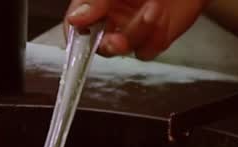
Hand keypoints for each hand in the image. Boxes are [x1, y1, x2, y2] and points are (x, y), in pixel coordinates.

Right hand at [66, 0, 207, 59]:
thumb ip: (95, 0)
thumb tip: (75, 17)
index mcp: (97, 3)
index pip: (76, 24)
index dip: (75, 31)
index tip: (80, 30)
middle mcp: (111, 18)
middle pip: (98, 44)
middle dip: (108, 43)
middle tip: (116, 41)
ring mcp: (131, 31)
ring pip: (124, 49)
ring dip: (139, 30)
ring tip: (154, 7)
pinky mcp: (151, 41)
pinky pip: (146, 51)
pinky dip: (155, 36)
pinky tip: (162, 16)